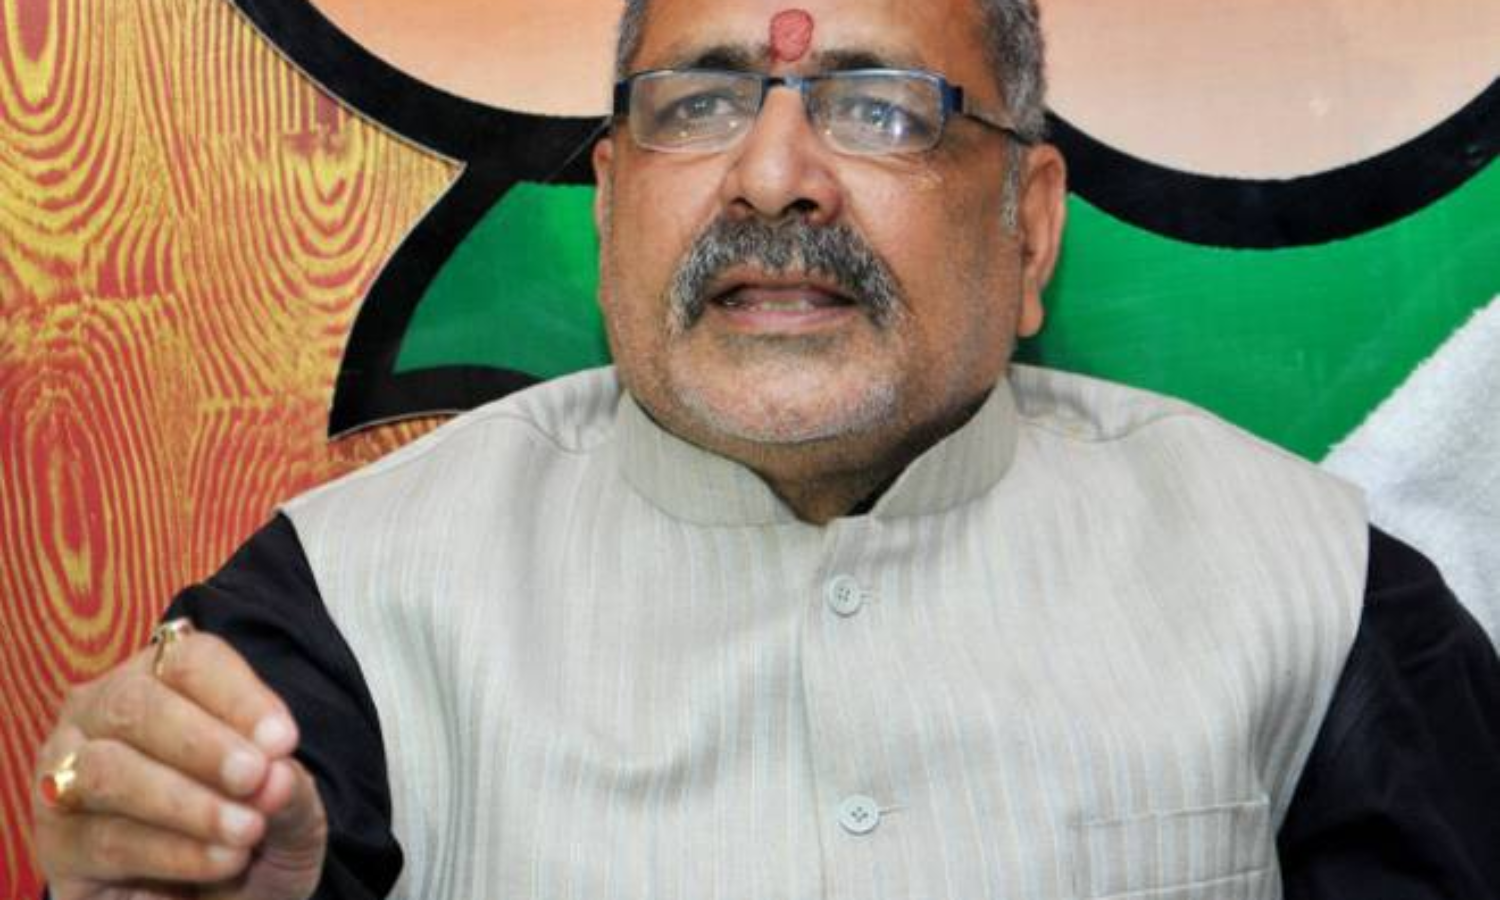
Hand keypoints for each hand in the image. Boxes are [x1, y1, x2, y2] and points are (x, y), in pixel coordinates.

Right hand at [33, 623, 327, 899]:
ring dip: (184, 801)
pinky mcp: (58, 845)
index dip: (239, 697)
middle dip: (202, 743)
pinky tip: (220, 861)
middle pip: (134, 704)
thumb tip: (278, 774)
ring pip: (108, 770)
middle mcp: (101, 716)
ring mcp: (67, 776)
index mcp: (164, 682)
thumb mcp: (290, 811)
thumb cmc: (255, 838)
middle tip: (254, 778)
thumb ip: (290, 789)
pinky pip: (105, 838)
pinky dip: (171, 851)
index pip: (191, 661)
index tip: (284, 740)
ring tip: (246, 830)